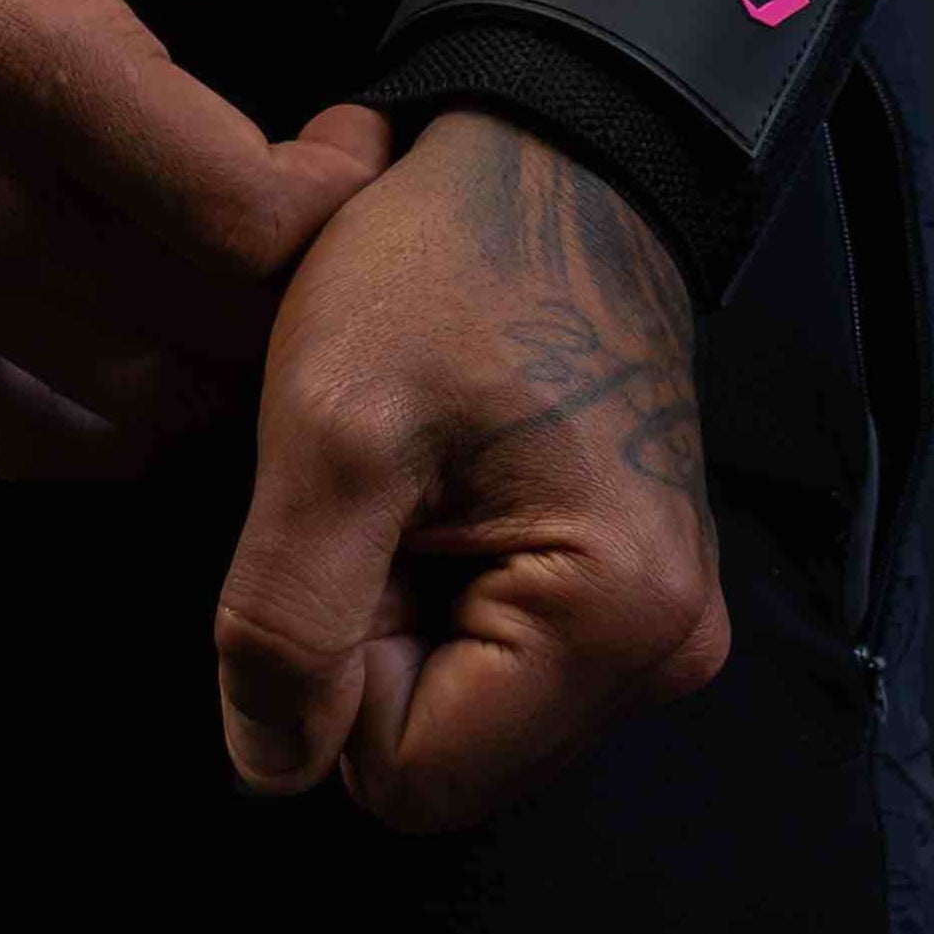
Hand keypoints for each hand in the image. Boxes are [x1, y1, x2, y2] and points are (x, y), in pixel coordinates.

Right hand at [0, 0, 385, 475]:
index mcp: (25, 58)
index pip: (239, 213)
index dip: (338, 197)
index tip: (351, 138)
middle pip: (206, 326)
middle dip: (301, 281)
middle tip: (316, 209)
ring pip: (129, 411)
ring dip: (220, 368)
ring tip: (237, 284)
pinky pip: (14, 440)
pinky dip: (106, 432)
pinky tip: (140, 362)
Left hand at [216, 108, 728, 828]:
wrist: (544, 160)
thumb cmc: (444, 269)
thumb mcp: (333, 430)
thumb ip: (288, 620)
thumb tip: (270, 771)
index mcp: (616, 630)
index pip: (404, 773)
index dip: (330, 667)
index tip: (345, 517)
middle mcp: (663, 652)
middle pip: (437, 744)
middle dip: (365, 633)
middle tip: (370, 484)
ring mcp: (647, 617)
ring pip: (450, 695)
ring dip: (389, 598)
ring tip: (401, 468)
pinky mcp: (618, 577)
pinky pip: (483, 638)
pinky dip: (426, 571)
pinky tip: (430, 472)